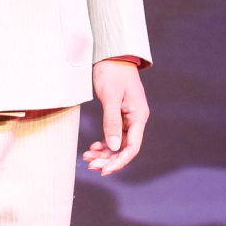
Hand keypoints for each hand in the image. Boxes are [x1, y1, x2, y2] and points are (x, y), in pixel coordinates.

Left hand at [82, 58, 147, 174]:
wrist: (112, 54)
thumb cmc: (112, 72)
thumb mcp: (110, 97)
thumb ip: (112, 122)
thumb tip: (113, 146)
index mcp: (138, 116)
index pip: (131, 147)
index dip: (119, 161)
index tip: (104, 170)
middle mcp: (136, 119)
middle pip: (124, 148)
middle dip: (108, 159)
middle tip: (90, 166)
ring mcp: (128, 118)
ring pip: (118, 143)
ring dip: (104, 153)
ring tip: (87, 158)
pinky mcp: (120, 114)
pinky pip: (114, 135)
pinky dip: (104, 143)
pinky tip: (93, 148)